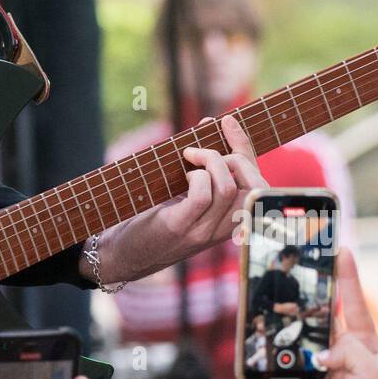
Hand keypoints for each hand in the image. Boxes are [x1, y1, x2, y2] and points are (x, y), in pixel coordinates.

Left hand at [91, 115, 265, 282]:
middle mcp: (221, 230)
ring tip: (189, 157)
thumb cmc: (149, 220)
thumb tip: (210, 124)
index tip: (228, 122)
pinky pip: (202, 196)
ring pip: (228, 188)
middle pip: (254, 188)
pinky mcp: (180, 228)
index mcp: (227, 222)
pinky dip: (195, 177)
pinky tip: (183, 175)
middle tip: (202, 150)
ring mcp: (202, 231)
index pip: (258, 186)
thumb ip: (200, 166)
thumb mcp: (181, 194)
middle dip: (237, 155)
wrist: (120, 256)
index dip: (247, 150)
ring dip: (210, 161)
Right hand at [237, 245, 377, 378]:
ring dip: (268, 344)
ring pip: (284, 350)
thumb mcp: (371, 373)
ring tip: (251, 329)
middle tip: (278, 279)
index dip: (346, 276)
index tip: (340, 249)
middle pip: (309, 321)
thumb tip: (318, 351)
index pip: (350, 303)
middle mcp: (332, 352)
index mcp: (357, 343)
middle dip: (294, 302)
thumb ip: (348, 352)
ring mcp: (310, 372)